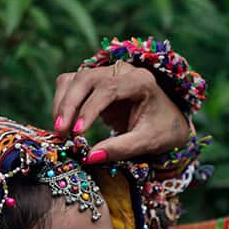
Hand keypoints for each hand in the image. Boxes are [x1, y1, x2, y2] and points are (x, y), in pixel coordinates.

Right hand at [53, 63, 190, 161]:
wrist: (168, 122)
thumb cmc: (163, 130)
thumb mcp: (148, 142)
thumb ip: (121, 149)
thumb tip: (89, 157)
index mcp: (140, 81)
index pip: (108, 89)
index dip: (90, 109)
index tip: (78, 132)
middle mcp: (121, 71)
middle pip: (85, 78)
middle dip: (69, 105)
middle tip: (61, 132)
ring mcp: (106, 74)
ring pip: (74, 79)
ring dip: (62, 103)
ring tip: (60, 131)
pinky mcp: (95, 83)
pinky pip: (71, 85)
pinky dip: (62, 102)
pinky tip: (63, 124)